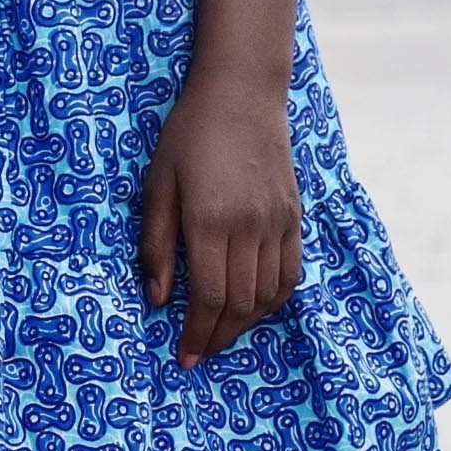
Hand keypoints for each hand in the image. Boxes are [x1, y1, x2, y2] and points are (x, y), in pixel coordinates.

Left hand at [134, 75, 300, 369]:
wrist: (242, 94)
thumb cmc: (189, 135)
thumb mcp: (158, 185)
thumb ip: (157, 244)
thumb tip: (158, 298)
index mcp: (210, 219)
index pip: (209, 296)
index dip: (197, 333)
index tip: (185, 356)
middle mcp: (249, 226)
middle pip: (240, 302)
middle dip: (219, 337)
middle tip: (200, 355)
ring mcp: (277, 222)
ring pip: (268, 293)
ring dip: (246, 323)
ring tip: (223, 335)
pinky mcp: (294, 216)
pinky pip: (290, 272)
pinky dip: (274, 299)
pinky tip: (254, 308)